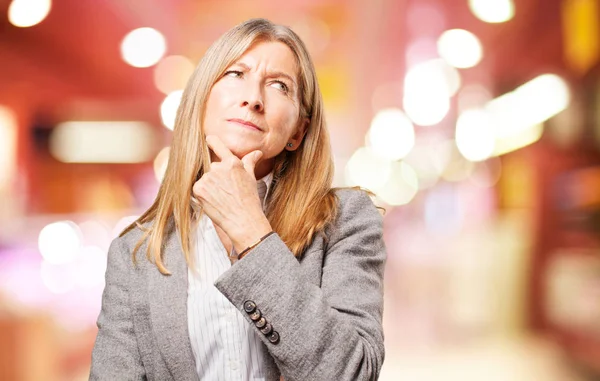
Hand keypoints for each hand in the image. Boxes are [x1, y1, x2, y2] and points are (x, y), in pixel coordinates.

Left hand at [192, 135, 272, 251]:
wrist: (243, 221)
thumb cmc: (249, 200)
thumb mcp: (251, 178)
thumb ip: (250, 162)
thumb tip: (258, 152)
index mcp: (232, 163)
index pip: (218, 145)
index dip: (212, 141)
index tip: (208, 139)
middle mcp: (218, 168)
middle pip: (213, 167)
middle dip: (217, 176)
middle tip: (227, 190)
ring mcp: (207, 178)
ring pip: (206, 179)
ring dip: (210, 186)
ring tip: (222, 198)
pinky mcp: (198, 189)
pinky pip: (198, 188)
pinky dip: (204, 194)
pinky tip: (214, 201)